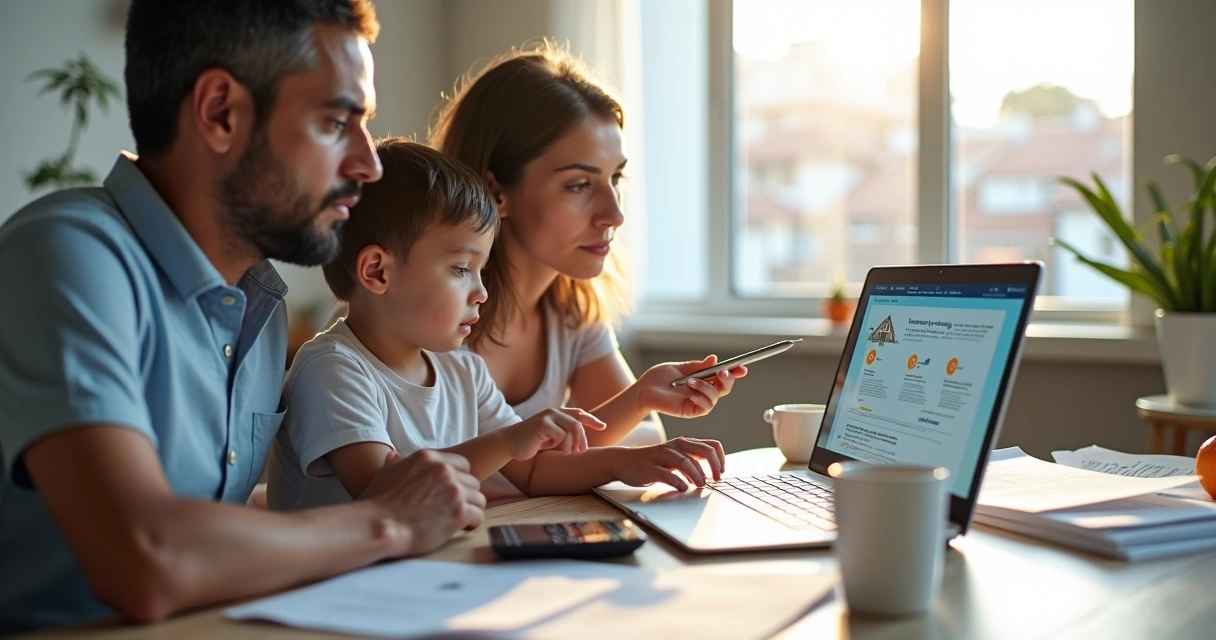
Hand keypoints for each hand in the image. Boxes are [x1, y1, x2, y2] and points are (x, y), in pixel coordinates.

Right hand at [360, 449, 486, 556]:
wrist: (378, 525)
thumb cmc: (378, 503)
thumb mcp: (385, 474)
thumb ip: (396, 463)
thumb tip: (395, 456)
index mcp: (428, 458)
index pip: (462, 464)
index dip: (460, 479)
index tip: (453, 492)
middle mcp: (444, 470)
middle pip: (473, 481)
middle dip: (466, 496)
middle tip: (455, 509)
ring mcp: (453, 490)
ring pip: (479, 498)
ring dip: (471, 509)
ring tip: (460, 519)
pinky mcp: (459, 512)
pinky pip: (479, 516)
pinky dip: (473, 523)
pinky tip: (462, 527)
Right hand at [505, 408, 605, 459]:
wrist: (510, 444)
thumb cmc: (532, 442)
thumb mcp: (551, 438)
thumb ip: (565, 435)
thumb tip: (582, 442)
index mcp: (557, 414)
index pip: (579, 414)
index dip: (592, 420)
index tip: (603, 427)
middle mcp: (553, 412)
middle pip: (578, 424)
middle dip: (582, 439)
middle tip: (581, 451)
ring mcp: (547, 417)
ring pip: (571, 429)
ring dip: (570, 445)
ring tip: (564, 452)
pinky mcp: (542, 424)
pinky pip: (561, 436)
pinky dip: (559, 445)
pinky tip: (551, 448)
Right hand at [610, 437, 726, 491]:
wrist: (623, 461)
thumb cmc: (652, 461)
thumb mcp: (674, 457)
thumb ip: (691, 461)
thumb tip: (711, 474)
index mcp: (683, 443)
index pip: (711, 445)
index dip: (720, 459)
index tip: (721, 473)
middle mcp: (674, 447)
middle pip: (703, 451)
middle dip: (714, 467)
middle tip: (715, 481)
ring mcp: (661, 456)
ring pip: (686, 462)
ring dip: (697, 475)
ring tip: (700, 486)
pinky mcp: (650, 468)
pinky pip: (666, 474)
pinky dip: (677, 481)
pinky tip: (682, 488)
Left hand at [636, 355, 747, 418]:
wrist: (644, 389)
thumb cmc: (659, 378)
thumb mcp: (681, 368)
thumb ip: (698, 366)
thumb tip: (714, 359)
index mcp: (702, 379)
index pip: (722, 377)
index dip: (735, 373)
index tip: (743, 367)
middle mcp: (703, 392)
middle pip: (725, 388)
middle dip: (727, 379)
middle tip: (721, 371)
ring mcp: (698, 402)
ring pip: (715, 396)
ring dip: (706, 387)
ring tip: (691, 381)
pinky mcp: (691, 411)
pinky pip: (705, 406)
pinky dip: (700, 397)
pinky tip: (690, 391)